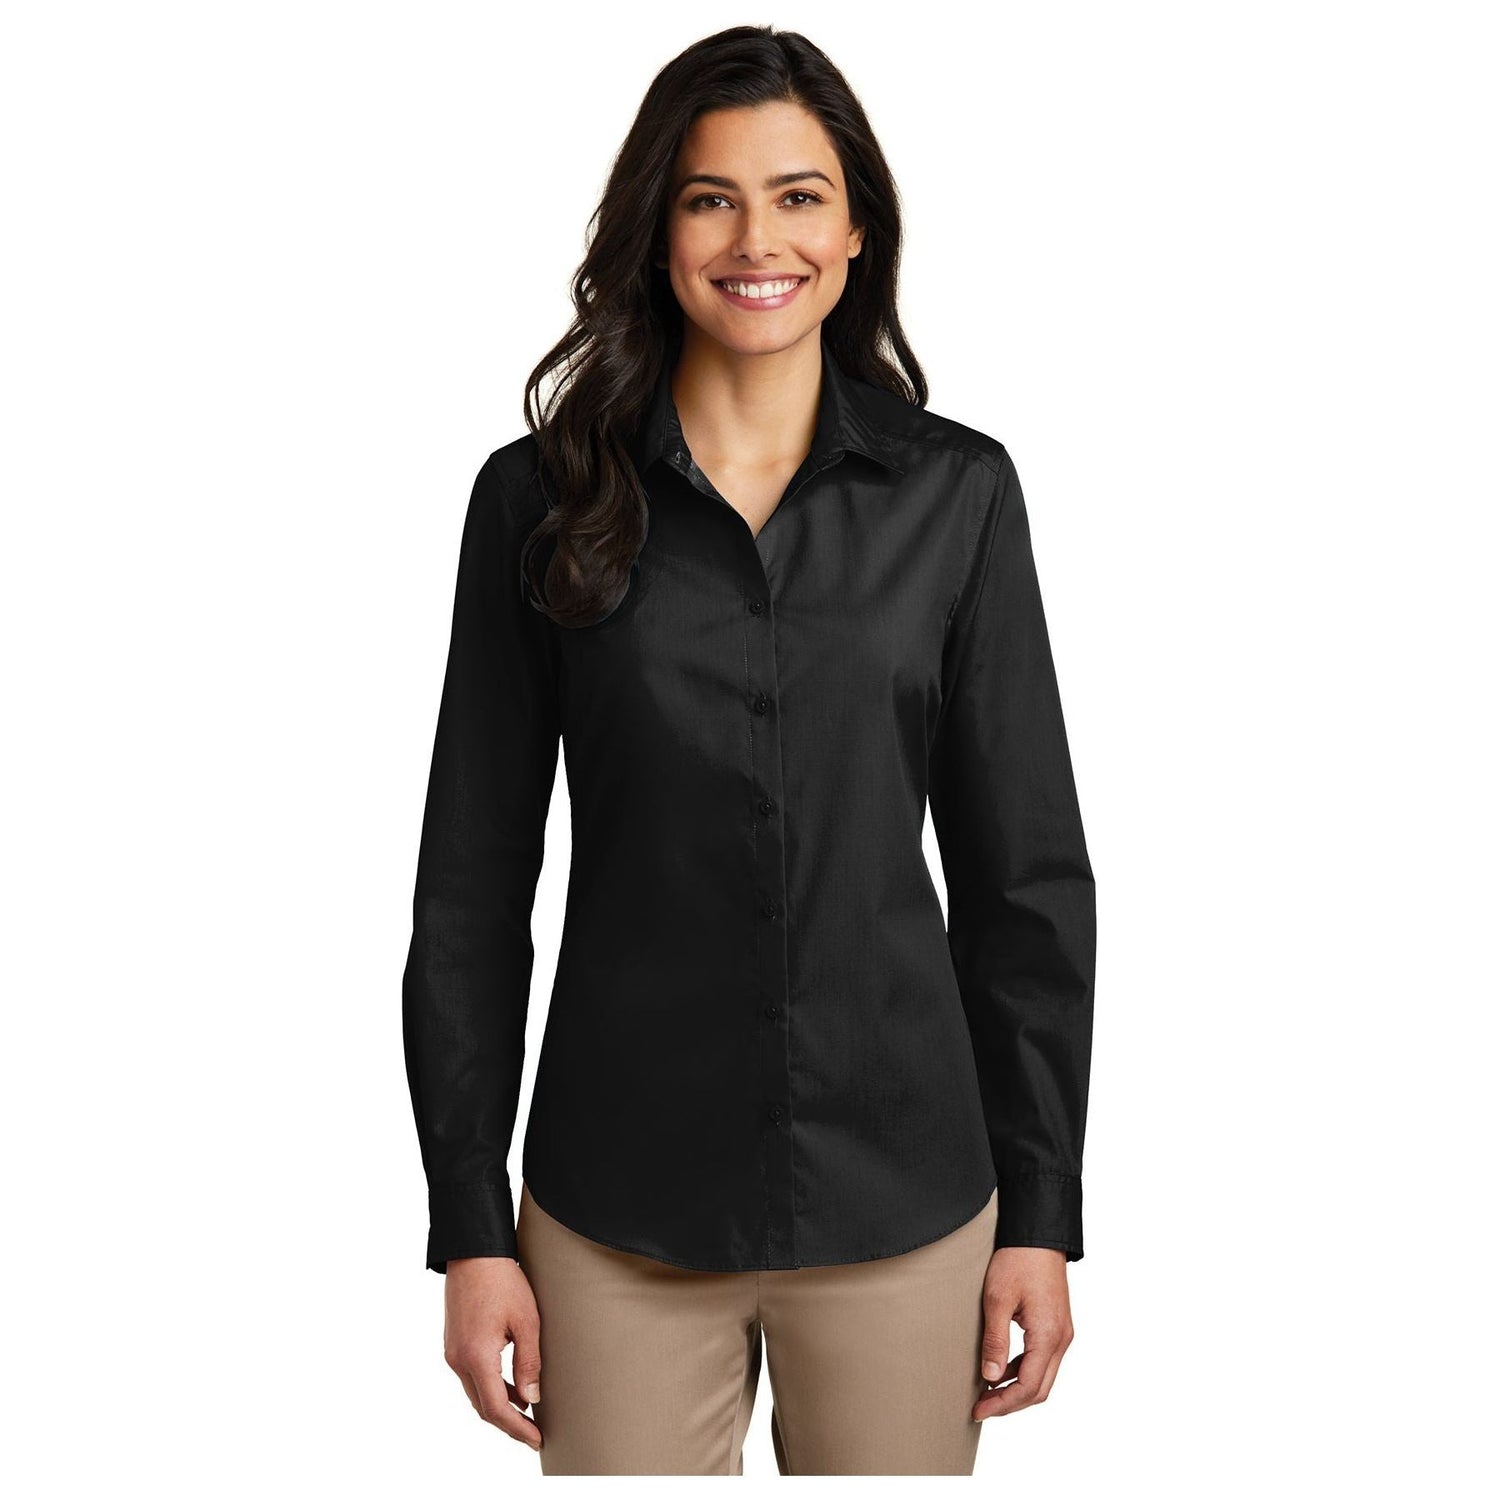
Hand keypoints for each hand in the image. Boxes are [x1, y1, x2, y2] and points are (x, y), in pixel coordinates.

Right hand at [443, 1256, 543, 1450]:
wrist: (474, 1253)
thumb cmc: (502, 1281)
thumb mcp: (526, 1320)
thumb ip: (529, 1363)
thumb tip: (531, 1399)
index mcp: (476, 1357)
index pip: (496, 1408)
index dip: (517, 1429)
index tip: (536, 1439)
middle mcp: (458, 1360)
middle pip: (483, 1406)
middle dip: (508, 1423)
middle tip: (534, 1433)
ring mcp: (452, 1353)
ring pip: (476, 1393)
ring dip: (499, 1405)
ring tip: (527, 1412)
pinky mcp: (453, 1344)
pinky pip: (471, 1377)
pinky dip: (490, 1387)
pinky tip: (510, 1386)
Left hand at [973, 1246, 1073, 1420]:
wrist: (1037, 1235)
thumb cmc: (1017, 1261)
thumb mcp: (998, 1299)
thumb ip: (996, 1340)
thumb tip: (991, 1377)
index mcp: (1048, 1336)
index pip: (1028, 1387)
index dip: (1003, 1404)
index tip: (978, 1410)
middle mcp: (1061, 1339)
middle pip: (1039, 1389)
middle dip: (1010, 1404)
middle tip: (981, 1409)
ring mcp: (1062, 1333)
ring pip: (1043, 1377)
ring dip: (1017, 1389)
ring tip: (987, 1394)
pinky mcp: (1057, 1326)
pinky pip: (1042, 1360)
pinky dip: (1023, 1371)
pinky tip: (1001, 1370)